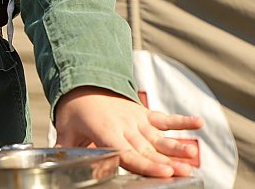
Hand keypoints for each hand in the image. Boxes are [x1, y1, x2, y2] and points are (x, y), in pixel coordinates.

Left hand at [54, 86, 203, 177]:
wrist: (82, 82)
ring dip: (178, 146)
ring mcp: (136, 118)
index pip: (129, 153)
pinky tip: (199, 122)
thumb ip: (64, 149)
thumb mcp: (64, 129)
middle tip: (187, 172)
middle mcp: (125, 125)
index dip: (147, 164)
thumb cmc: (74, 110)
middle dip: (168, 162)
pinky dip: (182, 120)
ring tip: (194, 154)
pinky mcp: (143, 114)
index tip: (164, 172)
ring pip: (160, 136)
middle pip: (148, 148)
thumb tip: (54, 162)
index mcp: (106, 131)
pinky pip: (164, 118)